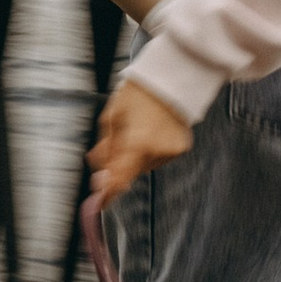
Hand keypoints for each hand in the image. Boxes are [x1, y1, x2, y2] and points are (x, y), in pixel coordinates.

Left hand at [88, 78, 193, 209]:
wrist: (169, 79)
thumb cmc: (136, 95)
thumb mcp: (110, 120)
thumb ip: (105, 152)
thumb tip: (99, 177)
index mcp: (137, 143)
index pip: (120, 180)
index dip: (108, 194)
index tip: (99, 202)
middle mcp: (157, 151)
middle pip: (131, 171)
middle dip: (119, 164)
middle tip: (113, 145)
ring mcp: (171, 151)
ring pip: (144, 165)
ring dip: (135, 156)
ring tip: (137, 130)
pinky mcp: (181, 149)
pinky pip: (158, 158)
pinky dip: (150, 151)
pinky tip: (151, 132)